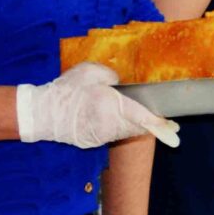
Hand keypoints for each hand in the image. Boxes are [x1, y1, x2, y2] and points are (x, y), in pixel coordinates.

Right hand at [18, 63, 179, 148]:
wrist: (41, 113)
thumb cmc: (66, 90)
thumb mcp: (90, 73)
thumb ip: (111, 77)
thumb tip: (120, 84)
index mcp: (109, 105)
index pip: (141, 116)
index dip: (159, 123)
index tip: (173, 127)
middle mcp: (109, 124)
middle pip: (138, 127)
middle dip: (151, 124)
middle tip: (166, 123)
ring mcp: (101, 135)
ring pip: (127, 132)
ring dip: (137, 127)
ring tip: (147, 121)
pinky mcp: (94, 141)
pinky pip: (115, 134)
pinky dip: (122, 129)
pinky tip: (122, 122)